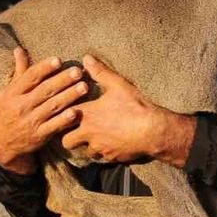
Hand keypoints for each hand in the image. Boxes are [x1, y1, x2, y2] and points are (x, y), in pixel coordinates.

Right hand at [0, 48, 86, 174]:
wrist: (2, 143)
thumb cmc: (8, 111)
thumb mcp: (8, 92)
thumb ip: (19, 72)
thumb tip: (19, 49)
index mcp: (13, 93)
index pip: (30, 77)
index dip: (44, 68)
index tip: (58, 60)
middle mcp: (21, 106)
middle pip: (44, 90)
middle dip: (62, 80)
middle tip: (78, 71)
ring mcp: (31, 121)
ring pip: (52, 107)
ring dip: (69, 96)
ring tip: (84, 87)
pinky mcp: (39, 135)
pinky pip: (54, 126)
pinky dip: (64, 120)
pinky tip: (76, 112)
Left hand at [60, 55, 195, 167]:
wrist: (153, 131)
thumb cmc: (134, 106)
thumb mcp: (118, 85)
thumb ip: (100, 72)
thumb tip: (86, 58)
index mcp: (87, 114)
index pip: (63, 117)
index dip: (63, 115)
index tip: (65, 112)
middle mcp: (89, 133)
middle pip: (66, 141)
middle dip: (69, 137)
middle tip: (76, 129)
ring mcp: (100, 148)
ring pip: (85, 151)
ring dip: (88, 145)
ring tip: (95, 137)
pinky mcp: (111, 158)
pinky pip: (102, 158)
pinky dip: (104, 152)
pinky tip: (111, 144)